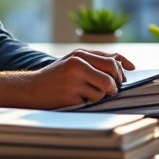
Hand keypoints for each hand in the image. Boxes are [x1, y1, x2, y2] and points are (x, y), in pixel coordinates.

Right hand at [0, 50, 135, 108]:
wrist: (30, 89)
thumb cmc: (57, 75)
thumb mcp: (74, 61)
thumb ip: (97, 59)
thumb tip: (124, 65)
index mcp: (80, 54)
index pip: (112, 60)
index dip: (123, 69)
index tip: (127, 75)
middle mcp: (78, 65)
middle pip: (111, 75)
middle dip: (115, 85)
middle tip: (111, 90)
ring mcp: (74, 81)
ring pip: (103, 91)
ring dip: (100, 96)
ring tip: (86, 94)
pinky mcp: (70, 96)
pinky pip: (92, 102)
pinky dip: (88, 103)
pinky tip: (76, 99)